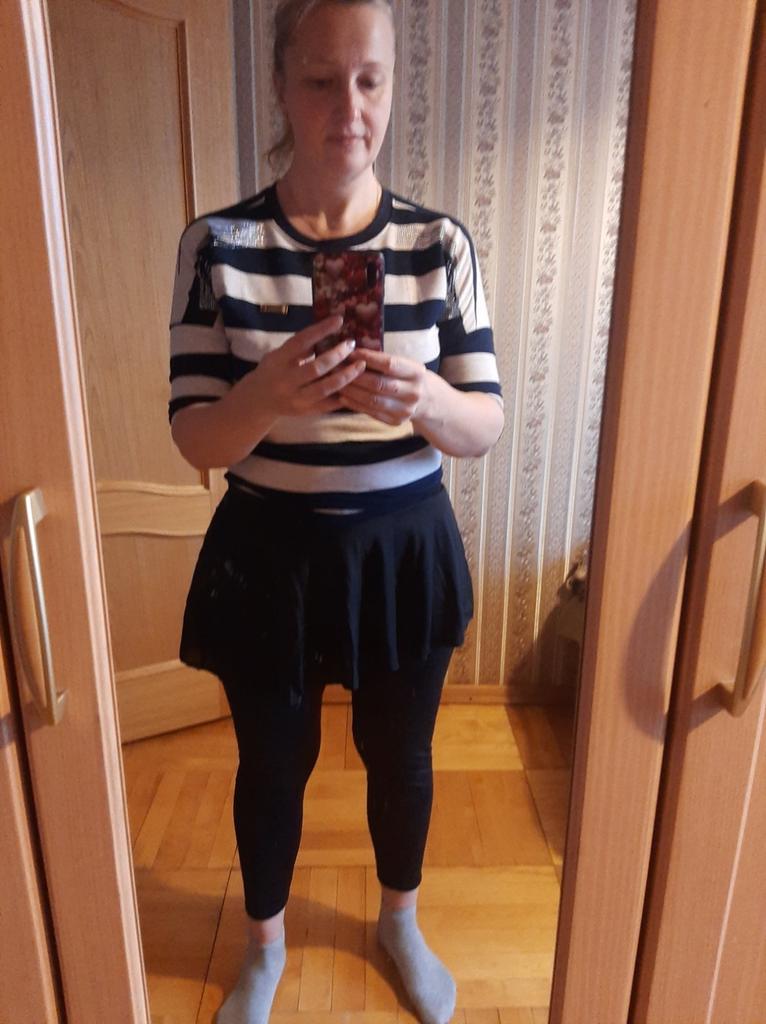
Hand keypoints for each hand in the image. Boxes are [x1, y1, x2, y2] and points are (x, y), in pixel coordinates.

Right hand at [246, 315, 366, 416]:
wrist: (258, 400)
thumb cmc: (273, 370)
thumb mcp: (279, 354)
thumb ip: (300, 347)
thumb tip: (328, 331)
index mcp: (278, 360)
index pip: (301, 341)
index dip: (321, 330)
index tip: (339, 320)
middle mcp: (285, 380)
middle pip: (317, 367)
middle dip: (338, 355)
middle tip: (352, 344)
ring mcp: (295, 398)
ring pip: (325, 388)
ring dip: (346, 376)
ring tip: (360, 365)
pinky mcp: (304, 411)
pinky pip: (327, 404)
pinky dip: (342, 394)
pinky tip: (355, 385)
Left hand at [339, 348, 432, 424]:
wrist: (427, 400)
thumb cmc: (408, 376)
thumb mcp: (405, 364)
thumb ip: (383, 361)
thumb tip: (352, 351)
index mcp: (416, 372)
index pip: (389, 364)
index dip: (368, 358)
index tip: (351, 352)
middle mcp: (413, 392)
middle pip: (378, 384)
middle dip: (355, 376)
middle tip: (336, 368)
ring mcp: (405, 409)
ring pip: (372, 400)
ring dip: (351, 391)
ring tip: (336, 382)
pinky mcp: (396, 421)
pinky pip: (371, 412)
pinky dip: (355, 404)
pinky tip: (343, 396)